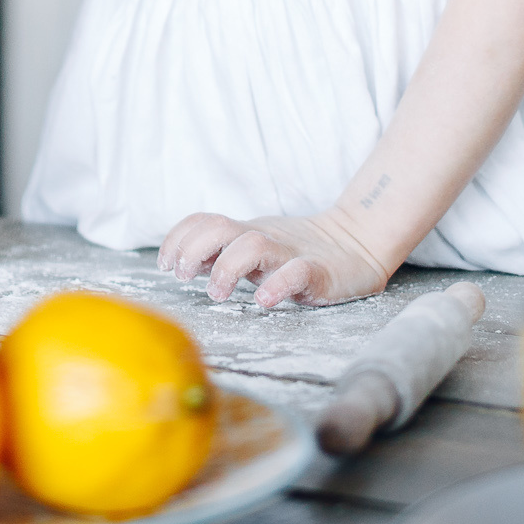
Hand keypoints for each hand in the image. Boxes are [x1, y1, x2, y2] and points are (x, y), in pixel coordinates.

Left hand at [157, 209, 397, 306]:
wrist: (358, 244)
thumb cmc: (298, 252)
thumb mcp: (256, 250)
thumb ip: (222, 255)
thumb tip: (181, 264)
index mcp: (246, 233)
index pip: (204, 222)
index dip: (178, 238)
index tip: (165, 264)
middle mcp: (264, 238)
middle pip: (220, 228)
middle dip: (193, 249)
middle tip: (183, 276)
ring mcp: (290, 253)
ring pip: (253, 246)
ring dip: (226, 268)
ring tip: (217, 293)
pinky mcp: (318, 272)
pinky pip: (296, 273)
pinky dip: (277, 285)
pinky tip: (265, 301)